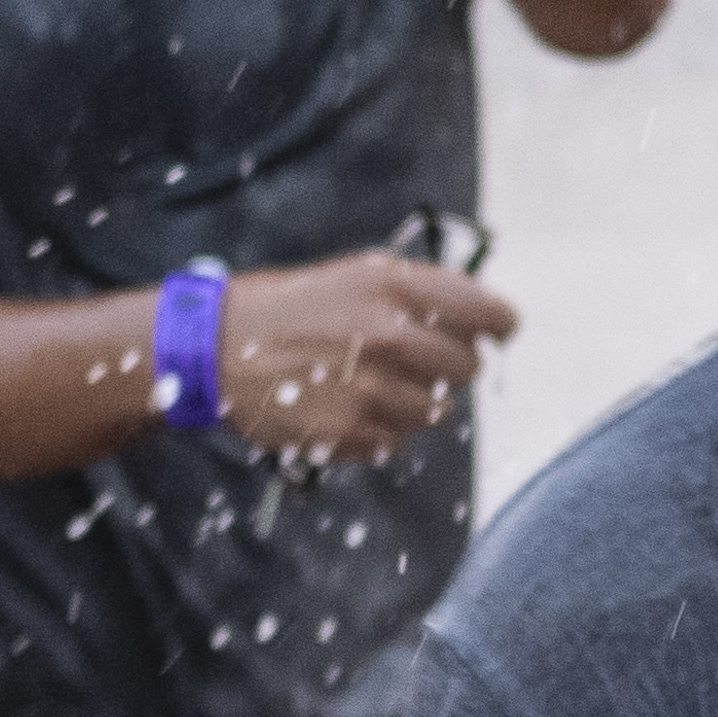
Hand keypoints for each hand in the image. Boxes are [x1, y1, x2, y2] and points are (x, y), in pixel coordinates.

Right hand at [214, 250, 522, 460]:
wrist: (217, 347)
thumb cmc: (294, 307)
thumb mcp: (358, 275)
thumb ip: (423, 291)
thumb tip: (488, 314)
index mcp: (396, 287)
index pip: (491, 315)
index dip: (499, 326)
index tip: (498, 333)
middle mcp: (391, 334)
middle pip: (469, 368)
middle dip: (449, 366)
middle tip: (408, 360)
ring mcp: (372, 388)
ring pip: (437, 411)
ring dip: (413, 402)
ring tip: (366, 383)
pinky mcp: (351, 431)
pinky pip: (395, 442)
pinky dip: (378, 431)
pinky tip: (342, 406)